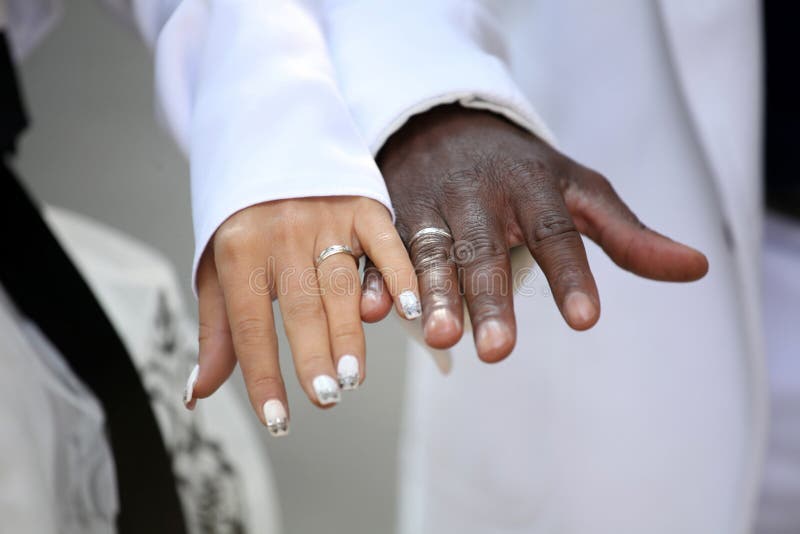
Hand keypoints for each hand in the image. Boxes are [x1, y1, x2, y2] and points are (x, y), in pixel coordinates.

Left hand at [185, 196, 419, 434]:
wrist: (270, 142)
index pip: (249, 324)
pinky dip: (398, 275)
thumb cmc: (244, 220)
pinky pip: (384, 242)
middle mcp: (281, 233)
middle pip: (299, 305)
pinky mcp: (362, 204)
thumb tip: (199, 392)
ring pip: (340, 281)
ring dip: (349, 329)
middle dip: (312, 353)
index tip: (277, 419)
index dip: (263, 375)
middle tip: (325, 395)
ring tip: (353, 374)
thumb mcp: (219, 270)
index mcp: (239, 250)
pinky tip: (408, 309)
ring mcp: (325, 217)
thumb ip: (218, 330)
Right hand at [361, 105, 707, 361]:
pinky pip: (383, 246)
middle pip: (484, 248)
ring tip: (440, 337)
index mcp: (531, 186)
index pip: (555, 230)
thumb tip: (697, 267)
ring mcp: (431, 202)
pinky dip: (376, 276)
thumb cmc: (521, 169)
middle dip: (490, 298)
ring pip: (429, 250)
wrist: (445, 123)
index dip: (571, 273)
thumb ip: (627, 234)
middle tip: (498, 351)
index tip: (585, 320)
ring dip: (431, 293)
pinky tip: (374, 311)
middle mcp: (478, 194)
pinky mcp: (392, 212)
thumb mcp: (579, 189)